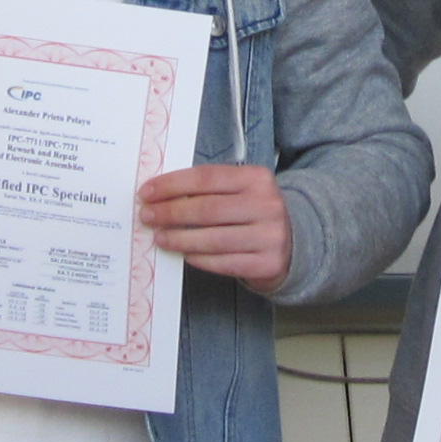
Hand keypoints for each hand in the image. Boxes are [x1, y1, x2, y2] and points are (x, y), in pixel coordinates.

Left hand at [139, 163, 290, 293]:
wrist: (294, 243)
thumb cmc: (253, 213)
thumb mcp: (240, 191)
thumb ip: (209, 189)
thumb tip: (160, 195)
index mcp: (257, 178)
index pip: (206, 178)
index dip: (172, 185)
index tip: (147, 192)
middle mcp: (266, 204)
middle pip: (206, 209)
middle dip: (170, 213)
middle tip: (147, 216)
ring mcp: (270, 236)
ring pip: (213, 239)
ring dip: (179, 239)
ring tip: (159, 237)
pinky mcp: (267, 263)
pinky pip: (223, 262)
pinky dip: (199, 258)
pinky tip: (184, 254)